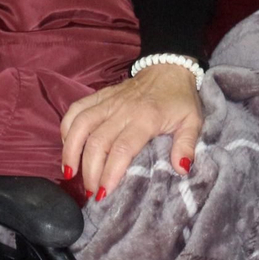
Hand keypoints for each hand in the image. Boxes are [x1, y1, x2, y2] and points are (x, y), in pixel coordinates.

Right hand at [60, 64, 201, 198]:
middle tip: (90, 192)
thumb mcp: (192, 121)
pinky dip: (66, 127)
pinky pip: (76, 109)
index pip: (122, 148)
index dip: (109, 172)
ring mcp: (108, 101)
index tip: (103, 193)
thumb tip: (182, 169)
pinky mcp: (100, 95)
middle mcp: (122, 110)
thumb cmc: (180, 99)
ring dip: (71, 150)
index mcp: (146, 118)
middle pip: (97, 142)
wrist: (168, 66)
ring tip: (69, 173)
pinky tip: (66, 146)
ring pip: (80, 124)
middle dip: (90, 170)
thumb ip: (187, 145)